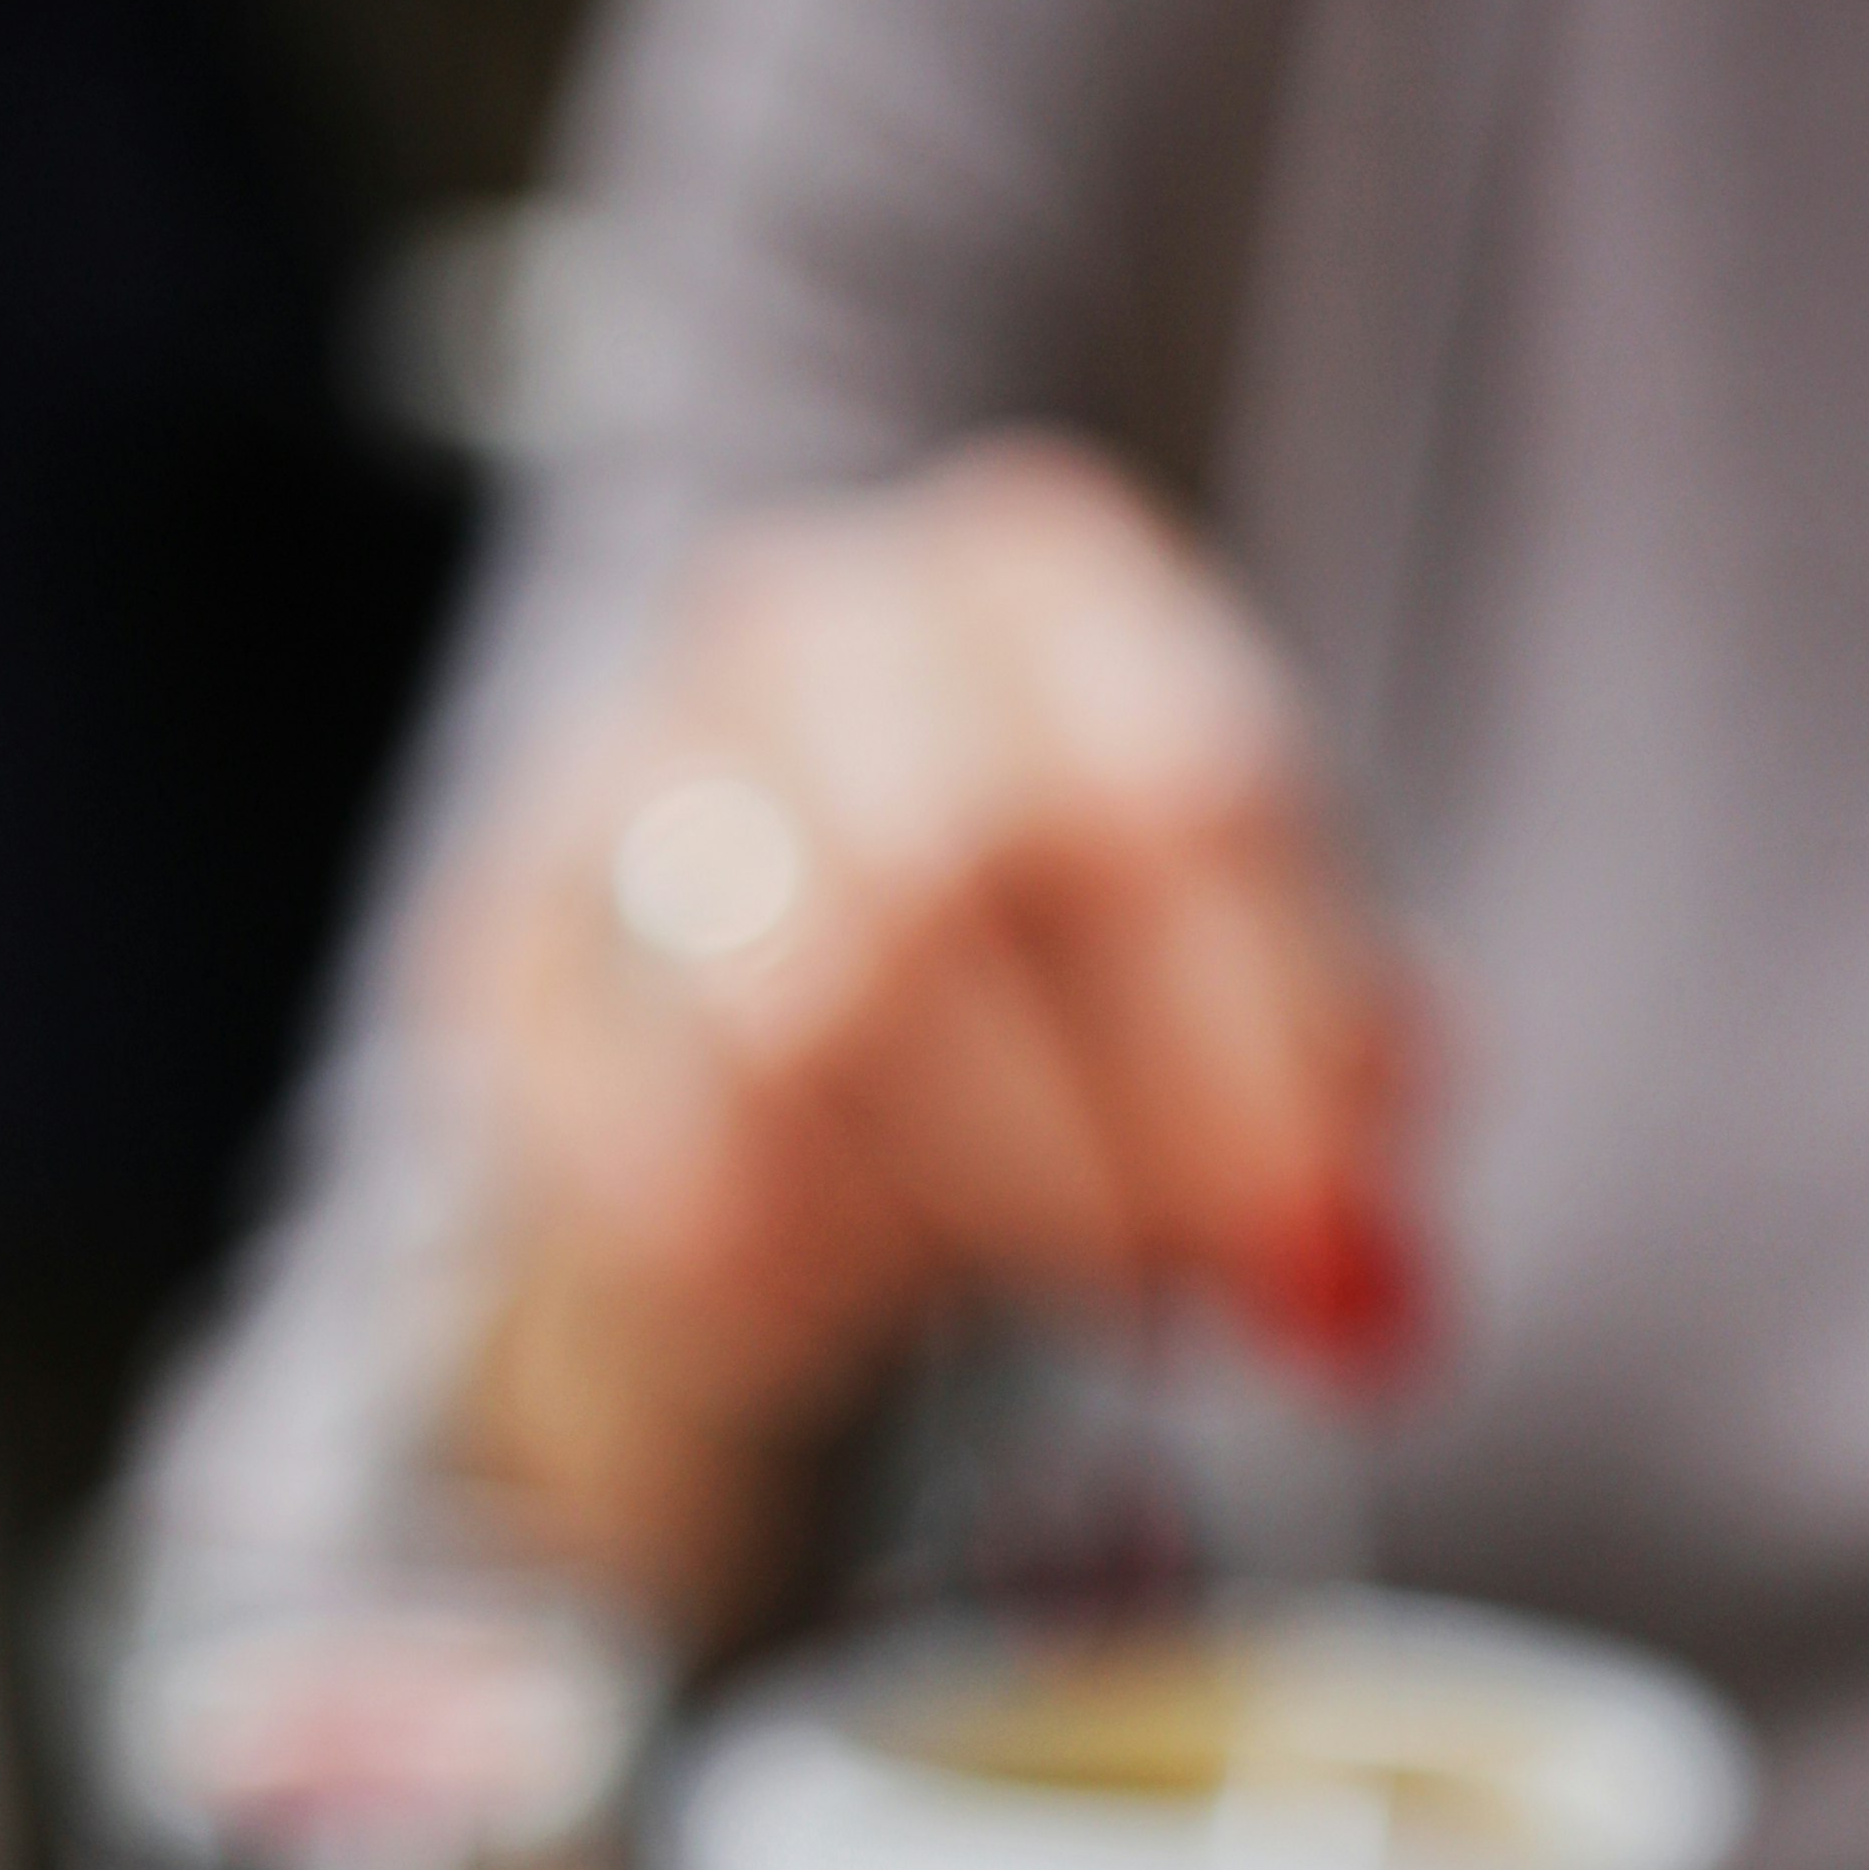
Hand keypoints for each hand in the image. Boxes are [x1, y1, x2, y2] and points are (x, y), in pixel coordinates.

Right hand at [421, 440, 1424, 1623]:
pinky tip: (857, 1281)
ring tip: (1026, 1276)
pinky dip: (791, 1266)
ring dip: (958, 1205)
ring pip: (801, 1019)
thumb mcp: (1220, 989)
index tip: (1322, 1222)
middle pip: (971, 879)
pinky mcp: (498, 958)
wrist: (735, 992)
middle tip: (1193, 1292)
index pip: (1170, 782)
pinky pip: (659, 1157)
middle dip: (1113, 1139)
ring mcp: (626, 773)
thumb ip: (1314, 1097)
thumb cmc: (1027, 976)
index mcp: (1030, 576)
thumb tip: (1370, 1271)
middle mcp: (808, 626)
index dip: (1266, 1036)